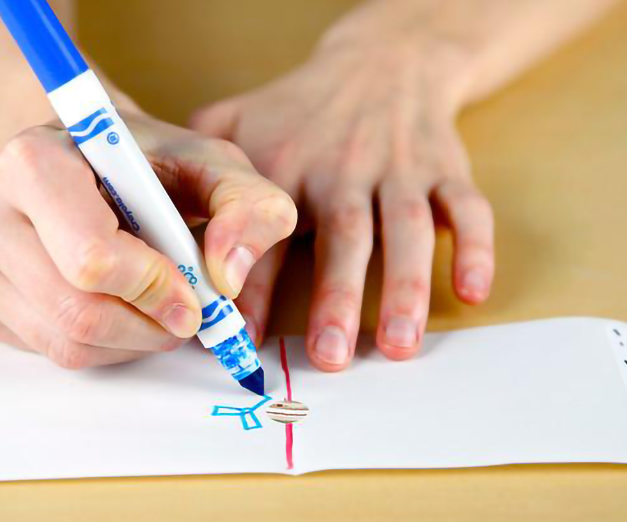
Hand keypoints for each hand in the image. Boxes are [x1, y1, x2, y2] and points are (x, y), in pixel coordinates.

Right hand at [0, 112, 295, 368]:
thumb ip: (248, 208)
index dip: (154, 288)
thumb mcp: (214, 164)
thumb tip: (227, 280)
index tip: (193, 292)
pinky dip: (100, 346)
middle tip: (184, 314)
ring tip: (155, 305)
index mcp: (32, 161)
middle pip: (76, 311)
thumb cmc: (147, 162)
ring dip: (129, 340)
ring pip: (63, 343)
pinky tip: (116, 306)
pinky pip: (47, 352)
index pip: (91, 260)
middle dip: (148, 326)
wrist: (84, 160)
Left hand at [191, 38, 494, 370]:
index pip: (267, 232)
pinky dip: (476, 248)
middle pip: (344, 236)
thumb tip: (150, 224)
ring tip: (397, 344)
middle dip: (336, 297)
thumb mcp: (237, 119)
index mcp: (288, 163)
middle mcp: (344, 169)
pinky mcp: (445, 168)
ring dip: (405, 289)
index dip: (252, 285)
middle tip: (328, 357)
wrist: (384, 59)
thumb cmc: (303, 106)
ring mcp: (399, 169)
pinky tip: (472, 292)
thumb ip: (194, 168)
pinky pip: (468, 207)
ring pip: (407, 230)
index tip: (240, 337)